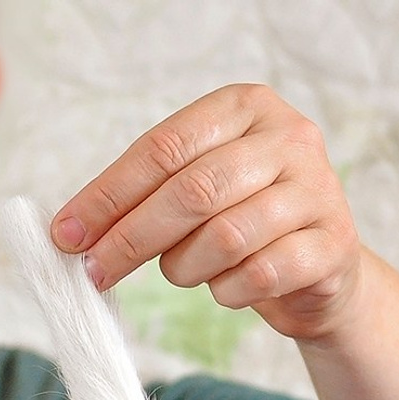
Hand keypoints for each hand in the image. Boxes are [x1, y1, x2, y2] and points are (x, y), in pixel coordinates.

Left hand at [51, 83, 363, 342]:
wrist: (317, 265)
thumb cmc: (239, 221)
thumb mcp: (193, 190)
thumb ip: (140, 197)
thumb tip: (68, 231)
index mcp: (245, 108)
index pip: (163, 148)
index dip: (108, 195)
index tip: (66, 234)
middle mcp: (289, 138)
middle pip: (192, 191)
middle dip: (131, 238)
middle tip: (96, 271)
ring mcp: (318, 190)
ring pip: (225, 237)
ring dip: (183, 268)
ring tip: (181, 271)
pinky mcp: (332, 245)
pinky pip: (257, 276)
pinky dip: (225, 292)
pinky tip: (224, 287)